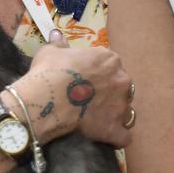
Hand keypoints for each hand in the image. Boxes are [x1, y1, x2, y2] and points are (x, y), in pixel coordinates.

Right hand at [19, 29, 135, 147]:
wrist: (47, 99)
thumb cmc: (49, 71)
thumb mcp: (51, 52)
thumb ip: (59, 44)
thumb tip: (57, 34)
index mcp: (109, 59)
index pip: (111, 64)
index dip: (99, 73)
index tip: (85, 79)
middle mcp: (121, 80)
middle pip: (122, 87)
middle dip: (110, 93)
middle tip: (90, 99)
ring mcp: (121, 106)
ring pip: (126, 111)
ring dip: (115, 114)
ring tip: (97, 119)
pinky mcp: (115, 128)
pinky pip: (123, 136)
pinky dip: (116, 137)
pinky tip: (105, 137)